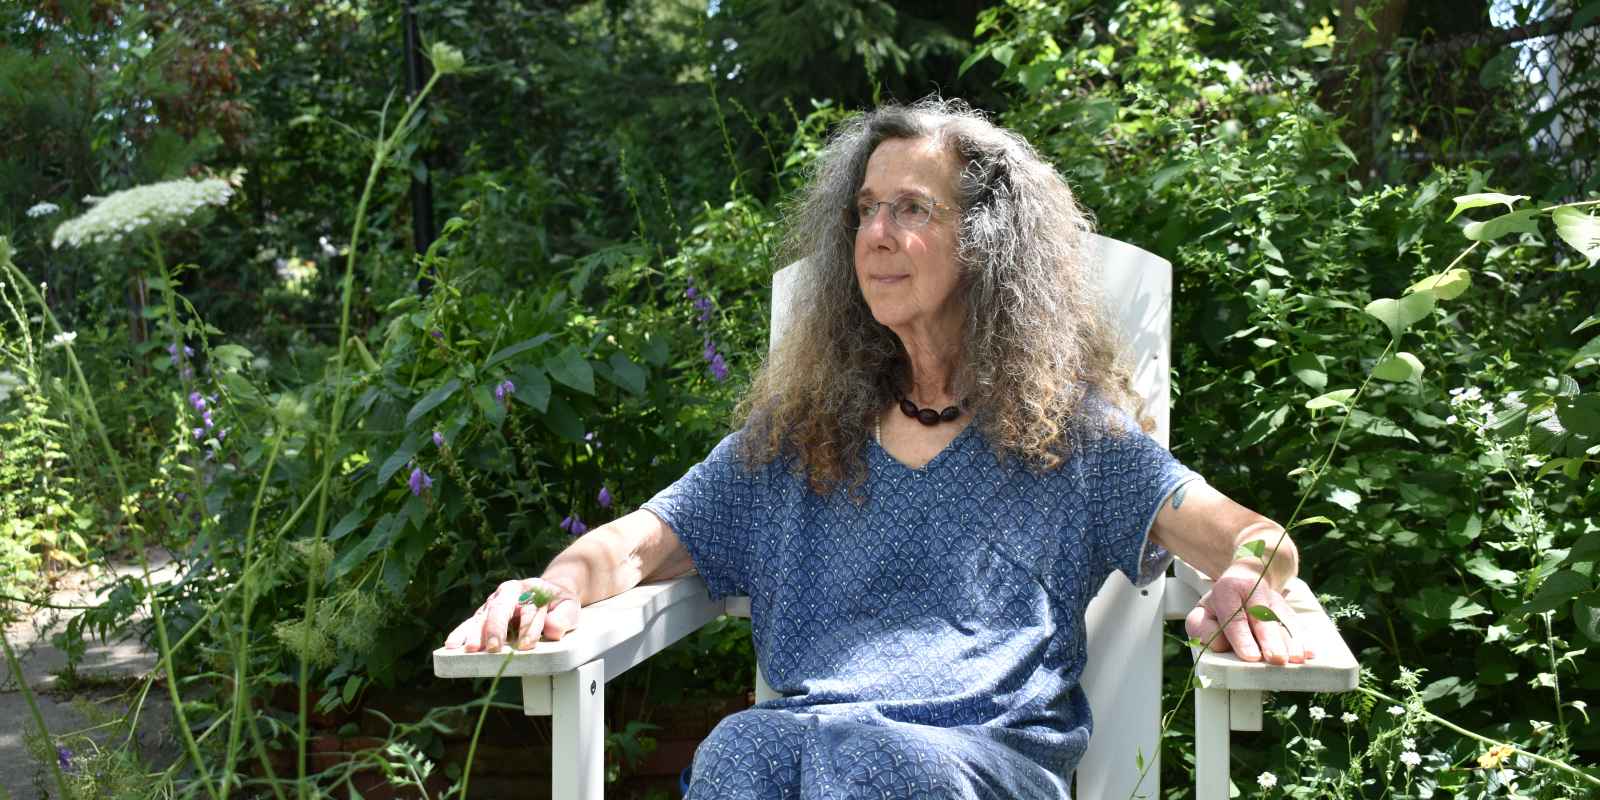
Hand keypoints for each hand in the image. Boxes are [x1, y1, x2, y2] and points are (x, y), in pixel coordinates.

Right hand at [443, 577, 580, 652]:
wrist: (547, 594)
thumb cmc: (557, 603)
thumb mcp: (568, 606)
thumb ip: (564, 617)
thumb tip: (552, 630)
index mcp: (527, 588)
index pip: (527, 609)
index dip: (527, 628)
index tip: (527, 646)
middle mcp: (506, 594)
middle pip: (499, 610)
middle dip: (495, 629)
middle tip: (492, 648)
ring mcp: (493, 605)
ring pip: (481, 617)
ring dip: (474, 634)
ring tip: (466, 648)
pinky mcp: (484, 616)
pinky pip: (470, 624)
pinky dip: (461, 634)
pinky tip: (451, 645)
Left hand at [1184, 563, 1310, 665]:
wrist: (1244, 580)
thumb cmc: (1219, 607)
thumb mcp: (1202, 614)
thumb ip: (1203, 629)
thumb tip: (1220, 644)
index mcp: (1229, 590)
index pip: (1234, 616)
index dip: (1242, 637)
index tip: (1250, 657)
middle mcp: (1255, 591)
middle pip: (1263, 616)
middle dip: (1270, 639)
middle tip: (1276, 659)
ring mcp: (1274, 599)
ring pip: (1283, 620)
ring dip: (1291, 641)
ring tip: (1295, 659)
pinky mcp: (1288, 609)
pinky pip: (1296, 623)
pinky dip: (1303, 639)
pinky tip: (1308, 653)